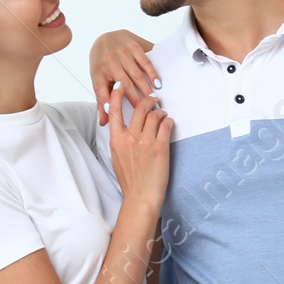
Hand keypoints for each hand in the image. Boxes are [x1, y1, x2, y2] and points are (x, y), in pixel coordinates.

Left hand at [90, 28, 156, 122]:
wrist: (104, 37)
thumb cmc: (102, 64)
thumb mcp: (98, 80)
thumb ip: (101, 101)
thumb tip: (103, 123)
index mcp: (98, 73)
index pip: (102, 90)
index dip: (108, 103)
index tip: (117, 116)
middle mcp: (109, 63)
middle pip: (125, 85)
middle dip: (136, 101)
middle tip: (148, 114)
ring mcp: (122, 54)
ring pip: (136, 75)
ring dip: (146, 89)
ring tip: (154, 102)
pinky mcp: (133, 47)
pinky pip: (145, 62)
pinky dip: (152, 73)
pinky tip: (158, 84)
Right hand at [106, 88, 170, 215]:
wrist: (141, 197)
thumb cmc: (130, 181)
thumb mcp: (116, 158)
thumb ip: (119, 142)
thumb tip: (123, 130)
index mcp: (116, 140)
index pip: (114, 111)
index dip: (116, 96)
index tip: (119, 86)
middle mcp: (130, 138)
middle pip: (138, 109)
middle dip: (147, 100)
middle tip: (152, 99)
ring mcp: (145, 142)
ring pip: (153, 115)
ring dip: (159, 111)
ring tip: (162, 113)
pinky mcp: (160, 147)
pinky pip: (165, 125)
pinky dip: (168, 121)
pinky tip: (169, 123)